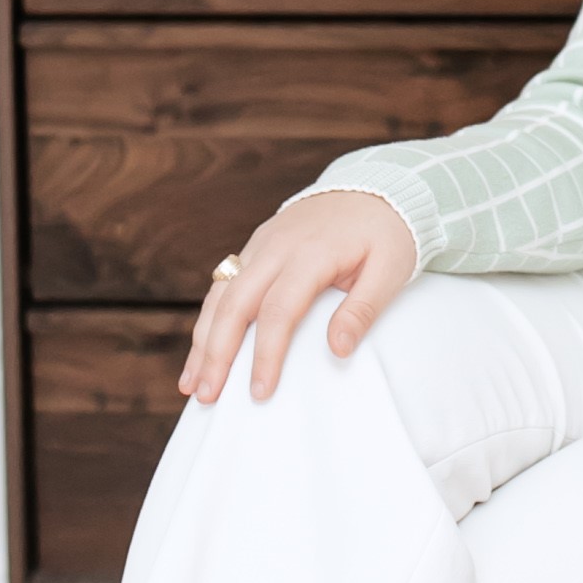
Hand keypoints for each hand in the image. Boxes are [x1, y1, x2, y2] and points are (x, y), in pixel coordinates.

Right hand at [177, 190, 419, 405]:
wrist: (376, 187)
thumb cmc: (387, 233)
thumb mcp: (390, 270)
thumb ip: (363, 309)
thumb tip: (338, 350)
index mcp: (310, 253)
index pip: (278, 310)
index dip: (265, 354)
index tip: (260, 391)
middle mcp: (276, 246)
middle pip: (234, 303)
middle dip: (215, 352)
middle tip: (205, 395)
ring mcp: (262, 244)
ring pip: (220, 294)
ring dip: (202, 339)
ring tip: (191, 383)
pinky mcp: (257, 246)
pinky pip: (224, 284)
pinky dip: (209, 318)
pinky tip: (201, 349)